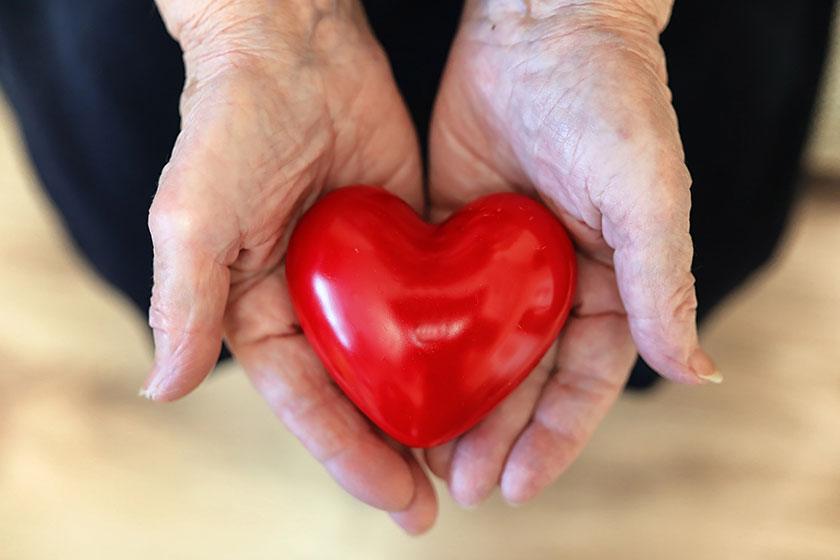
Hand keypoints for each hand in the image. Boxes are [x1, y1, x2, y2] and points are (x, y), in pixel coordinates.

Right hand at [144, 0, 435, 533]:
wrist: (292, 45)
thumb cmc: (232, 123)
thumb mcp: (195, 211)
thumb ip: (185, 297)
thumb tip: (162, 387)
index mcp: (260, 312)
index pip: (306, 401)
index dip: (347, 455)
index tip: (394, 499)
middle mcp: (313, 305)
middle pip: (358, 396)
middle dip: (392, 454)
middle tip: (433, 508)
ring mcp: (364, 278)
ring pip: (401, 362)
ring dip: (431, 412)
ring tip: (473, 462)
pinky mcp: (407, 245)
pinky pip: (436, 306)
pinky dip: (458, 348)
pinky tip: (493, 380)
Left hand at [425, 0, 720, 506]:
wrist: (541, 25)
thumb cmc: (609, 100)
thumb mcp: (647, 195)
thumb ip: (664, 283)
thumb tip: (699, 371)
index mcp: (610, 282)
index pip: (585, 380)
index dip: (555, 437)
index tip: (518, 483)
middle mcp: (554, 282)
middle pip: (524, 376)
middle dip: (497, 434)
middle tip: (460, 483)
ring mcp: (500, 262)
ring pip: (476, 350)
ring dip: (454, 403)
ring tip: (424, 455)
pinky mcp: (451, 234)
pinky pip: (433, 301)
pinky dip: (417, 346)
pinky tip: (394, 381)